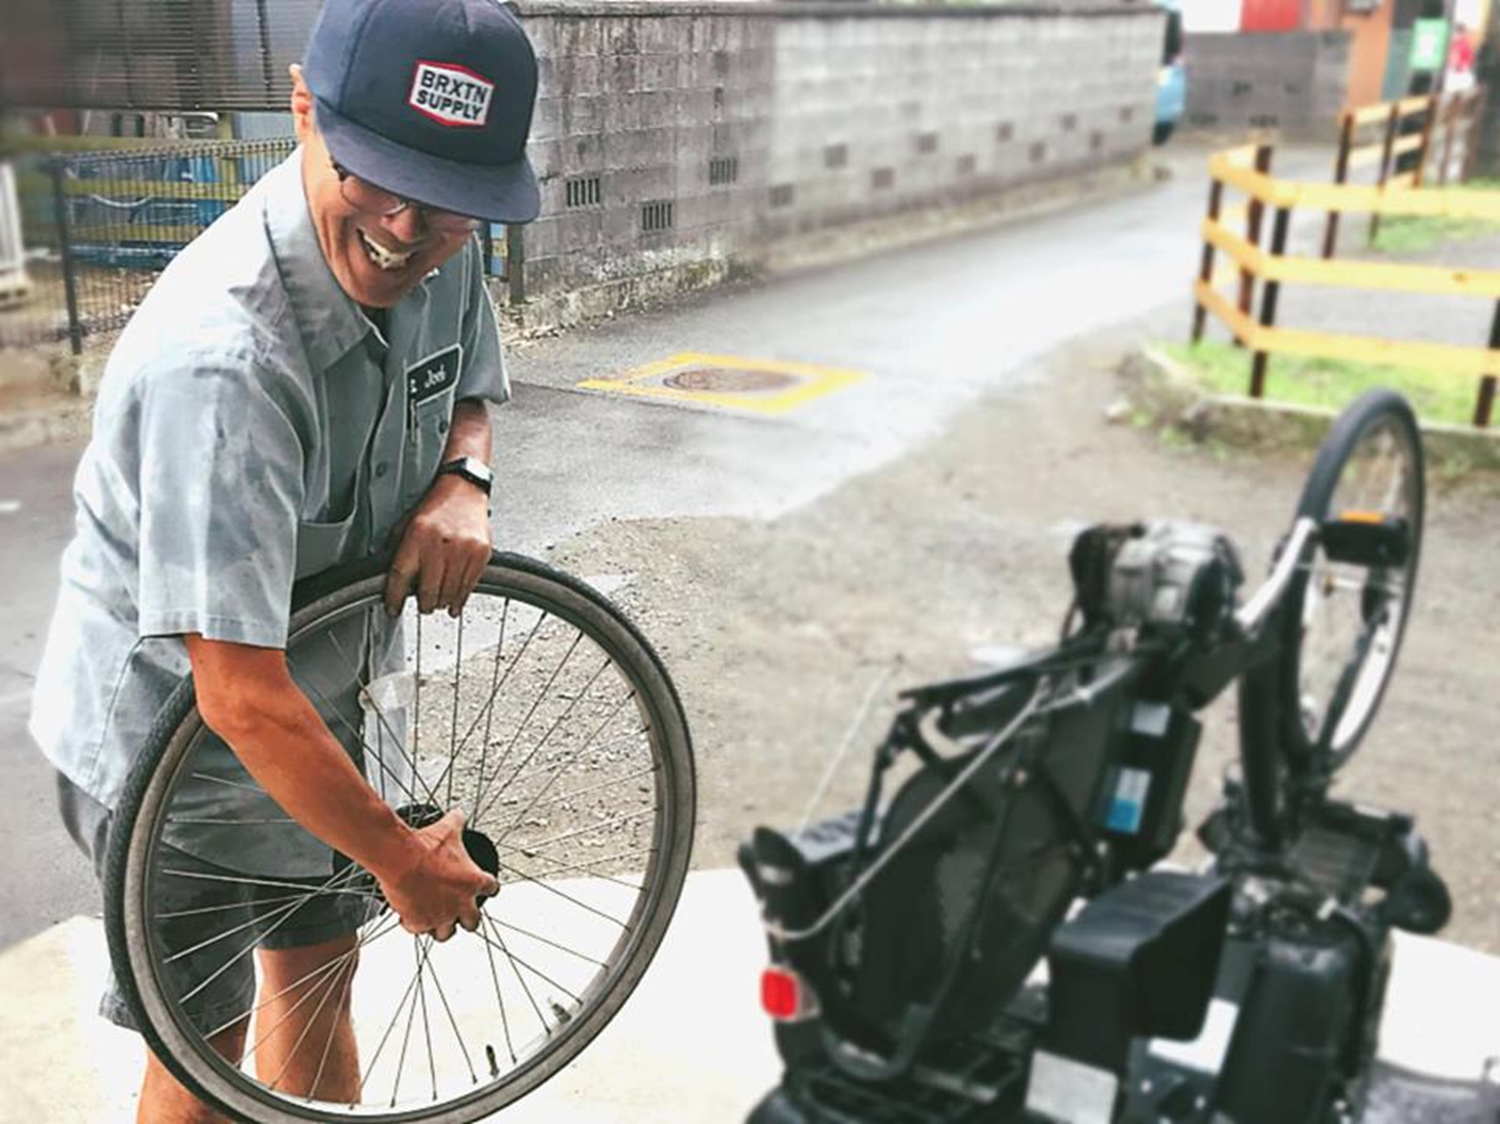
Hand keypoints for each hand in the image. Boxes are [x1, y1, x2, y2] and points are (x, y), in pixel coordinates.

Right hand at [378, 810, 497, 940]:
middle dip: (468, 918)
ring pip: (447, 934)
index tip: (485, 888)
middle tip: (461, 912)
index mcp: (473, 882)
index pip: (492, 889)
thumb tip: (459, 815)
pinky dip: (415, 924)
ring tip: (436, 919)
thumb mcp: (447, 829)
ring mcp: (440, 916)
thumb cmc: (424, 846)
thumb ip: (457, 823)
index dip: (488, 888)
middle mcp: (460, 903)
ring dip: (442, 927)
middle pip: (473, 922)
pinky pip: (419, 930)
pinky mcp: (419, 923)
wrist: (400, 858)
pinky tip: (410, 916)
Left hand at [384, 474, 491, 616]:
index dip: (395, 597)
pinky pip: (468, 586)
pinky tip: (455, 602)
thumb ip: (399, 550)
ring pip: (449, 593)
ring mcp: (463, 550)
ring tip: (439, 604)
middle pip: (428, 590)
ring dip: (442, 603)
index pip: (400, 575)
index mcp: (417, 535)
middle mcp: (440, 543)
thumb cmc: (436, 506)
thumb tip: (390, 579)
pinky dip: (460, 599)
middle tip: (422, 606)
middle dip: (423, 604)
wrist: (465, 489)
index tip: (393, 608)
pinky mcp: (480, 554)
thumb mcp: (408, 523)